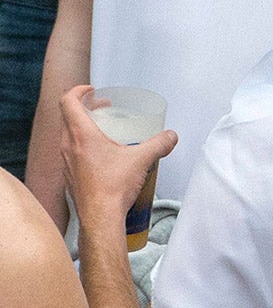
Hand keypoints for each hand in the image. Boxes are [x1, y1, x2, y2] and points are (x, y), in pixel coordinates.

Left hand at [59, 86, 175, 236]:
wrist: (99, 218)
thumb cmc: (113, 188)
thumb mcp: (142, 160)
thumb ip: (159, 144)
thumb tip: (170, 136)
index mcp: (81, 135)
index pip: (67, 101)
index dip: (78, 91)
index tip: (91, 90)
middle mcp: (68, 145)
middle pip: (68, 117)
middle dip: (86, 108)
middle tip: (103, 108)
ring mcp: (66, 161)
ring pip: (69, 135)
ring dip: (84, 127)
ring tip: (105, 131)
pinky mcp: (70, 175)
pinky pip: (72, 152)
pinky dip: (84, 145)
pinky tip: (103, 156)